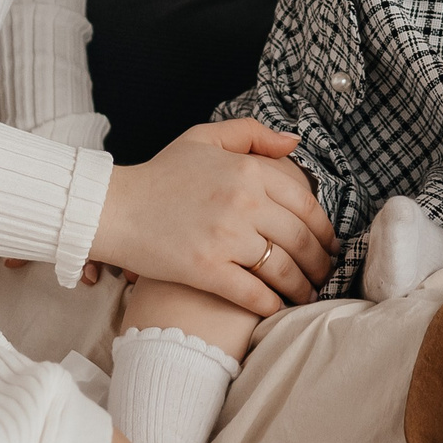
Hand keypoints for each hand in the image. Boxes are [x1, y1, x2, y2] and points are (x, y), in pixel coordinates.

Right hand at [88, 118, 340, 317]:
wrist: (113, 209)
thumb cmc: (159, 176)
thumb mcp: (204, 139)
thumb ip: (252, 134)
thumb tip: (294, 143)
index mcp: (249, 171)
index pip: (306, 204)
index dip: (324, 229)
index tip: (329, 244)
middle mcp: (244, 202)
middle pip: (301, 239)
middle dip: (320, 262)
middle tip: (324, 274)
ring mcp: (227, 237)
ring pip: (283, 269)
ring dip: (302, 287)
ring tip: (306, 295)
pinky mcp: (208, 270)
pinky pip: (254, 294)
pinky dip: (272, 305)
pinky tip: (276, 308)